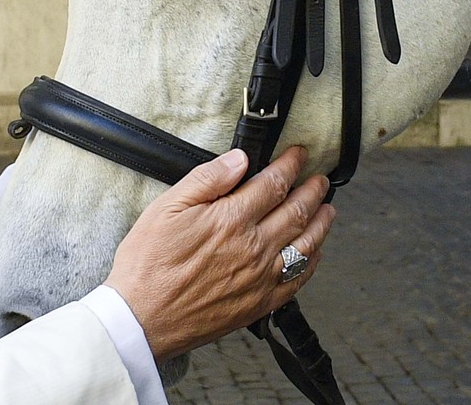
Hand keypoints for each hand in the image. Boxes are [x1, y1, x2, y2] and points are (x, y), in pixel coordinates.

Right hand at [102, 146, 334, 360]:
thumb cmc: (148, 262)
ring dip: (321, 223)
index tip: (298, 154)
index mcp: (231, 219)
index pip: (273, 184)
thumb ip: (207, 180)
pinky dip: (312, 262)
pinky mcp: (260, 303)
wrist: (143, 316)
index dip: (290, 165)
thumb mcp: (167, 207)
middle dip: (312, 190)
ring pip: (306, 245)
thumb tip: (239, 159)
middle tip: (320, 179)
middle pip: (297, 211)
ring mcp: (261, 277)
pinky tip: (315, 252)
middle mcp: (254, 247)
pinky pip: (298, 280)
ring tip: (328, 209)